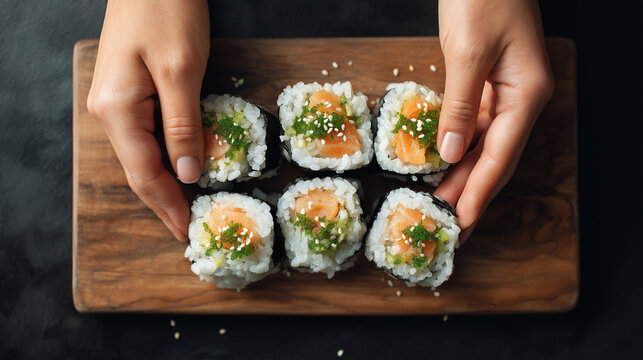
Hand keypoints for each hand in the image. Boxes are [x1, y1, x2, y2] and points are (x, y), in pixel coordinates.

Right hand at [87, 0, 209, 240]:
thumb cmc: (165, 10)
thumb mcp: (181, 71)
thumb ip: (183, 126)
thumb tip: (188, 174)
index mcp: (116, 110)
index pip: (145, 174)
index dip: (167, 206)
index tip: (187, 232)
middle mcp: (109, 111)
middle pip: (139, 170)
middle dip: (165, 202)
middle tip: (189, 228)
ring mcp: (116, 101)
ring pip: (142, 156)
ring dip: (166, 183)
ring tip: (188, 207)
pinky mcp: (129, 91)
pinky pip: (147, 136)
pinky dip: (166, 158)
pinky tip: (181, 169)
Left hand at [434, 0, 553, 241]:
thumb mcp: (468, 52)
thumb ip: (460, 105)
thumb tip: (450, 153)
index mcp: (527, 95)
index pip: (500, 157)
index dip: (479, 193)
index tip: (462, 222)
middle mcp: (522, 98)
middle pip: (495, 157)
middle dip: (471, 192)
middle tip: (447, 223)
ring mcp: (506, 90)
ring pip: (484, 144)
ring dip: (463, 173)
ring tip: (441, 202)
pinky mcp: (489, 82)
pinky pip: (475, 124)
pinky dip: (459, 146)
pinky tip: (444, 163)